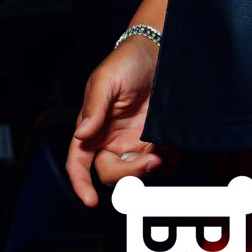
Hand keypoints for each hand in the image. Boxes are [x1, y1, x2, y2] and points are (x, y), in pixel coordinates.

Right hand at [65, 35, 164, 207]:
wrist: (159, 51)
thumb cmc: (126, 62)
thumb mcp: (107, 80)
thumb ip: (95, 108)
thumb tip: (81, 135)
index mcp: (92, 129)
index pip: (78, 163)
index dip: (80, 184)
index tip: (90, 200)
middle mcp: (111, 140)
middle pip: (111, 174)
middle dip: (130, 174)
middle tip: (151, 158)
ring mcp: (134, 142)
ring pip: (136, 174)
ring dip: (150, 171)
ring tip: (163, 152)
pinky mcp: (155, 141)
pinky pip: (160, 166)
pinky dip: (167, 166)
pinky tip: (172, 152)